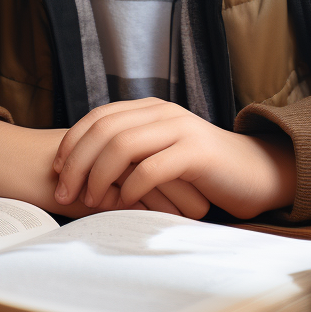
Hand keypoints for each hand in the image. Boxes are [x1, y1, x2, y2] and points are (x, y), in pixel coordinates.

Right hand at [0, 116, 206, 217]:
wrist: (11, 162)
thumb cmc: (45, 172)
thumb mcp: (85, 176)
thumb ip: (112, 183)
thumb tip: (143, 201)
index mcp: (112, 141)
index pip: (154, 155)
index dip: (176, 173)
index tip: (198, 192)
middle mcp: (113, 147)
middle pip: (158, 163)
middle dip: (183, 185)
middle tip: (205, 205)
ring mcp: (104, 161)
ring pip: (148, 176)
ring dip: (172, 196)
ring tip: (195, 212)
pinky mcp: (94, 178)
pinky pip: (126, 192)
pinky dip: (147, 207)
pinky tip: (163, 220)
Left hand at [52, 98, 296, 219]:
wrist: (254, 173)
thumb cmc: (200, 171)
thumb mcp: (160, 151)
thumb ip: (131, 150)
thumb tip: (81, 168)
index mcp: (149, 108)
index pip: (99, 117)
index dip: (73, 141)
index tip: (56, 169)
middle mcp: (162, 112)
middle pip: (105, 129)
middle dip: (78, 161)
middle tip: (64, 192)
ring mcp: (180, 129)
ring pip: (124, 145)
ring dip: (99, 175)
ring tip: (89, 200)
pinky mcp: (195, 153)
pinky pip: (152, 167)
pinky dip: (131, 186)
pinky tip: (123, 202)